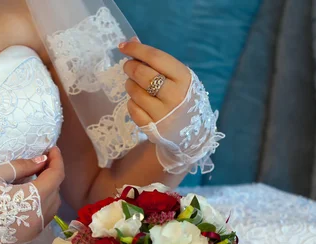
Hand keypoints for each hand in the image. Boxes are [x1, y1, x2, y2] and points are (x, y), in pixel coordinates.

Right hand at [0, 147, 64, 243]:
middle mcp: (40, 216)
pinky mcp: (29, 237)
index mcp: (34, 198)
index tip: (52, 149)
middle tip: (42, 161)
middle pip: (57, 190)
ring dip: (49, 190)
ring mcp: (36, 229)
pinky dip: (43, 204)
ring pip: (53, 205)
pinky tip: (30, 196)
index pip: (56, 176)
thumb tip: (42, 161)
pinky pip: (44, 217)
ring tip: (36, 178)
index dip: (56, 160)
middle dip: (52, 174)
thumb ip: (22, 166)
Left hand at [119, 39, 221, 174]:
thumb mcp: (177, 76)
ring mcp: (163, 113)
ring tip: (134, 85)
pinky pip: (132, 109)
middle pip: (142, 74)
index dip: (137, 49)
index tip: (123, 46)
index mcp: (184, 78)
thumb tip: (132, 41)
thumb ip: (156, 61)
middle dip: (130, 67)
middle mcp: (175, 95)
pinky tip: (137, 101)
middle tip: (128, 66)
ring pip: (135, 92)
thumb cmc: (182, 97)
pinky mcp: (152, 127)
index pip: (156, 58)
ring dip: (129, 84)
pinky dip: (131, 102)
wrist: (192, 132)